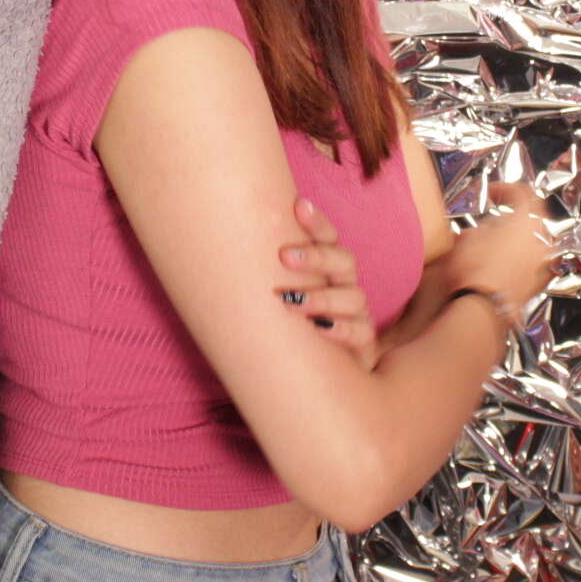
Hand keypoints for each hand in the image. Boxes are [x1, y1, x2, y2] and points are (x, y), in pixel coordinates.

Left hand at [280, 197, 377, 366]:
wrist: (313, 376)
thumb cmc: (288, 329)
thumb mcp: (274, 299)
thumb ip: (263, 275)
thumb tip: (217, 245)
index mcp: (326, 270)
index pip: (329, 238)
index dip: (317, 222)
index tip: (298, 205)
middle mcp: (345, 286)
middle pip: (344, 261)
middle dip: (316, 256)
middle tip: (284, 257)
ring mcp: (356, 315)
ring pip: (354, 296)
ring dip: (322, 297)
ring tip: (291, 302)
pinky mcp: (363, 344)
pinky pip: (361, 332)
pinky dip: (341, 329)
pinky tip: (320, 329)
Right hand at [449, 181, 556, 313]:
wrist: (482, 310)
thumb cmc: (473, 271)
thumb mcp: (465, 239)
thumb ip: (478, 229)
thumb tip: (477, 233)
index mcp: (526, 221)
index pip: (523, 193)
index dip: (506, 188)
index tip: (492, 192)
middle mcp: (541, 240)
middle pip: (535, 217)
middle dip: (517, 214)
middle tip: (499, 215)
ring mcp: (542, 263)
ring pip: (535, 241)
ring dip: (520, 238)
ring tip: (499, 242)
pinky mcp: (538, 283)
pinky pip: (533, 262)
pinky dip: (521, 258)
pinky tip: (503, 264)